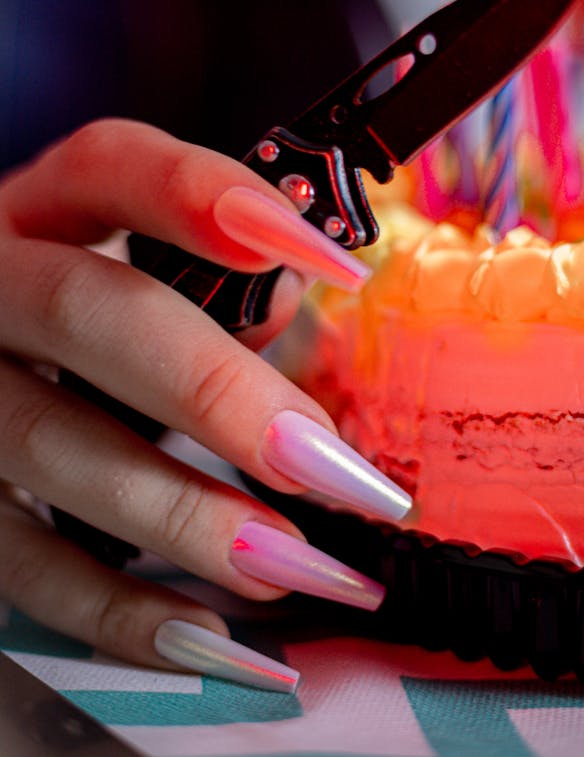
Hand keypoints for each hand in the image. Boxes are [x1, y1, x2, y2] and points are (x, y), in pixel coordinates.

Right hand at [0, 120, 409, 688]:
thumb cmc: (101, 313)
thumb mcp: (148, 271)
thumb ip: (225, 292)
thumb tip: (296, 331)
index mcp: (48, 208)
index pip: (115, 166)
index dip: (212, 201)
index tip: (333, 259)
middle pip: (86, 313)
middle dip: (212, 387)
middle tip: (324, 460)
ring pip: (50, 444)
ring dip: (181, 514)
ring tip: (295, 563)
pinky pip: (19, 559)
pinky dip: (117, 607)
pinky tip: (210, 636)